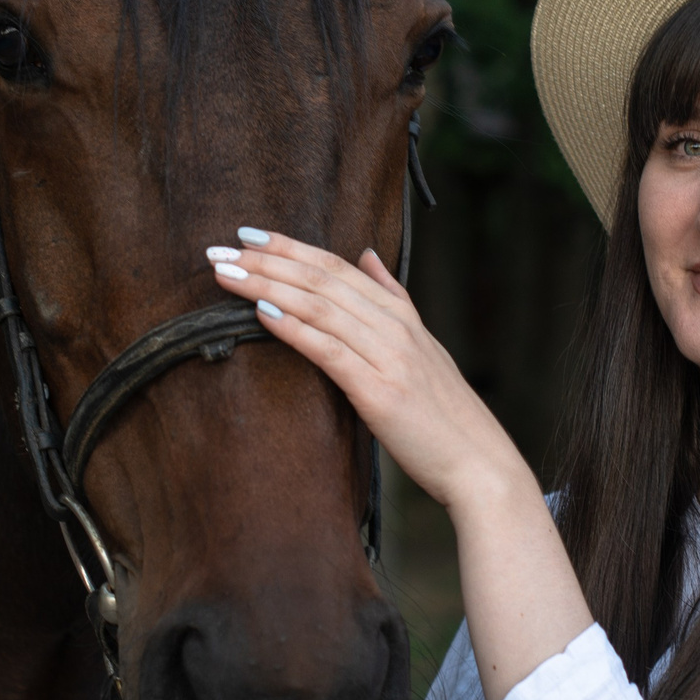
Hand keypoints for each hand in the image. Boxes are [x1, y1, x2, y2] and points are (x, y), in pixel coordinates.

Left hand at [205, 229, 530, 517]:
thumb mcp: (424, 347)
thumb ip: (395, 300)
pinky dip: (294, 328)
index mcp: (401, 316)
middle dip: (267, 261)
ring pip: (320, 307)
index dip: (291, 247)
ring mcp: (390, 357)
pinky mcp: (381, 392)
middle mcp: (396, 328)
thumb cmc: (445, 416)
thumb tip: (369, 255)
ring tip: (225, 274)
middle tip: (218, 249)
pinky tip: (261, 313)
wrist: (481, 465)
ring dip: (267, 286)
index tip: (248, 235)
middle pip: (323, 279)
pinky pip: (330, 351)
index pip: (338, 266)